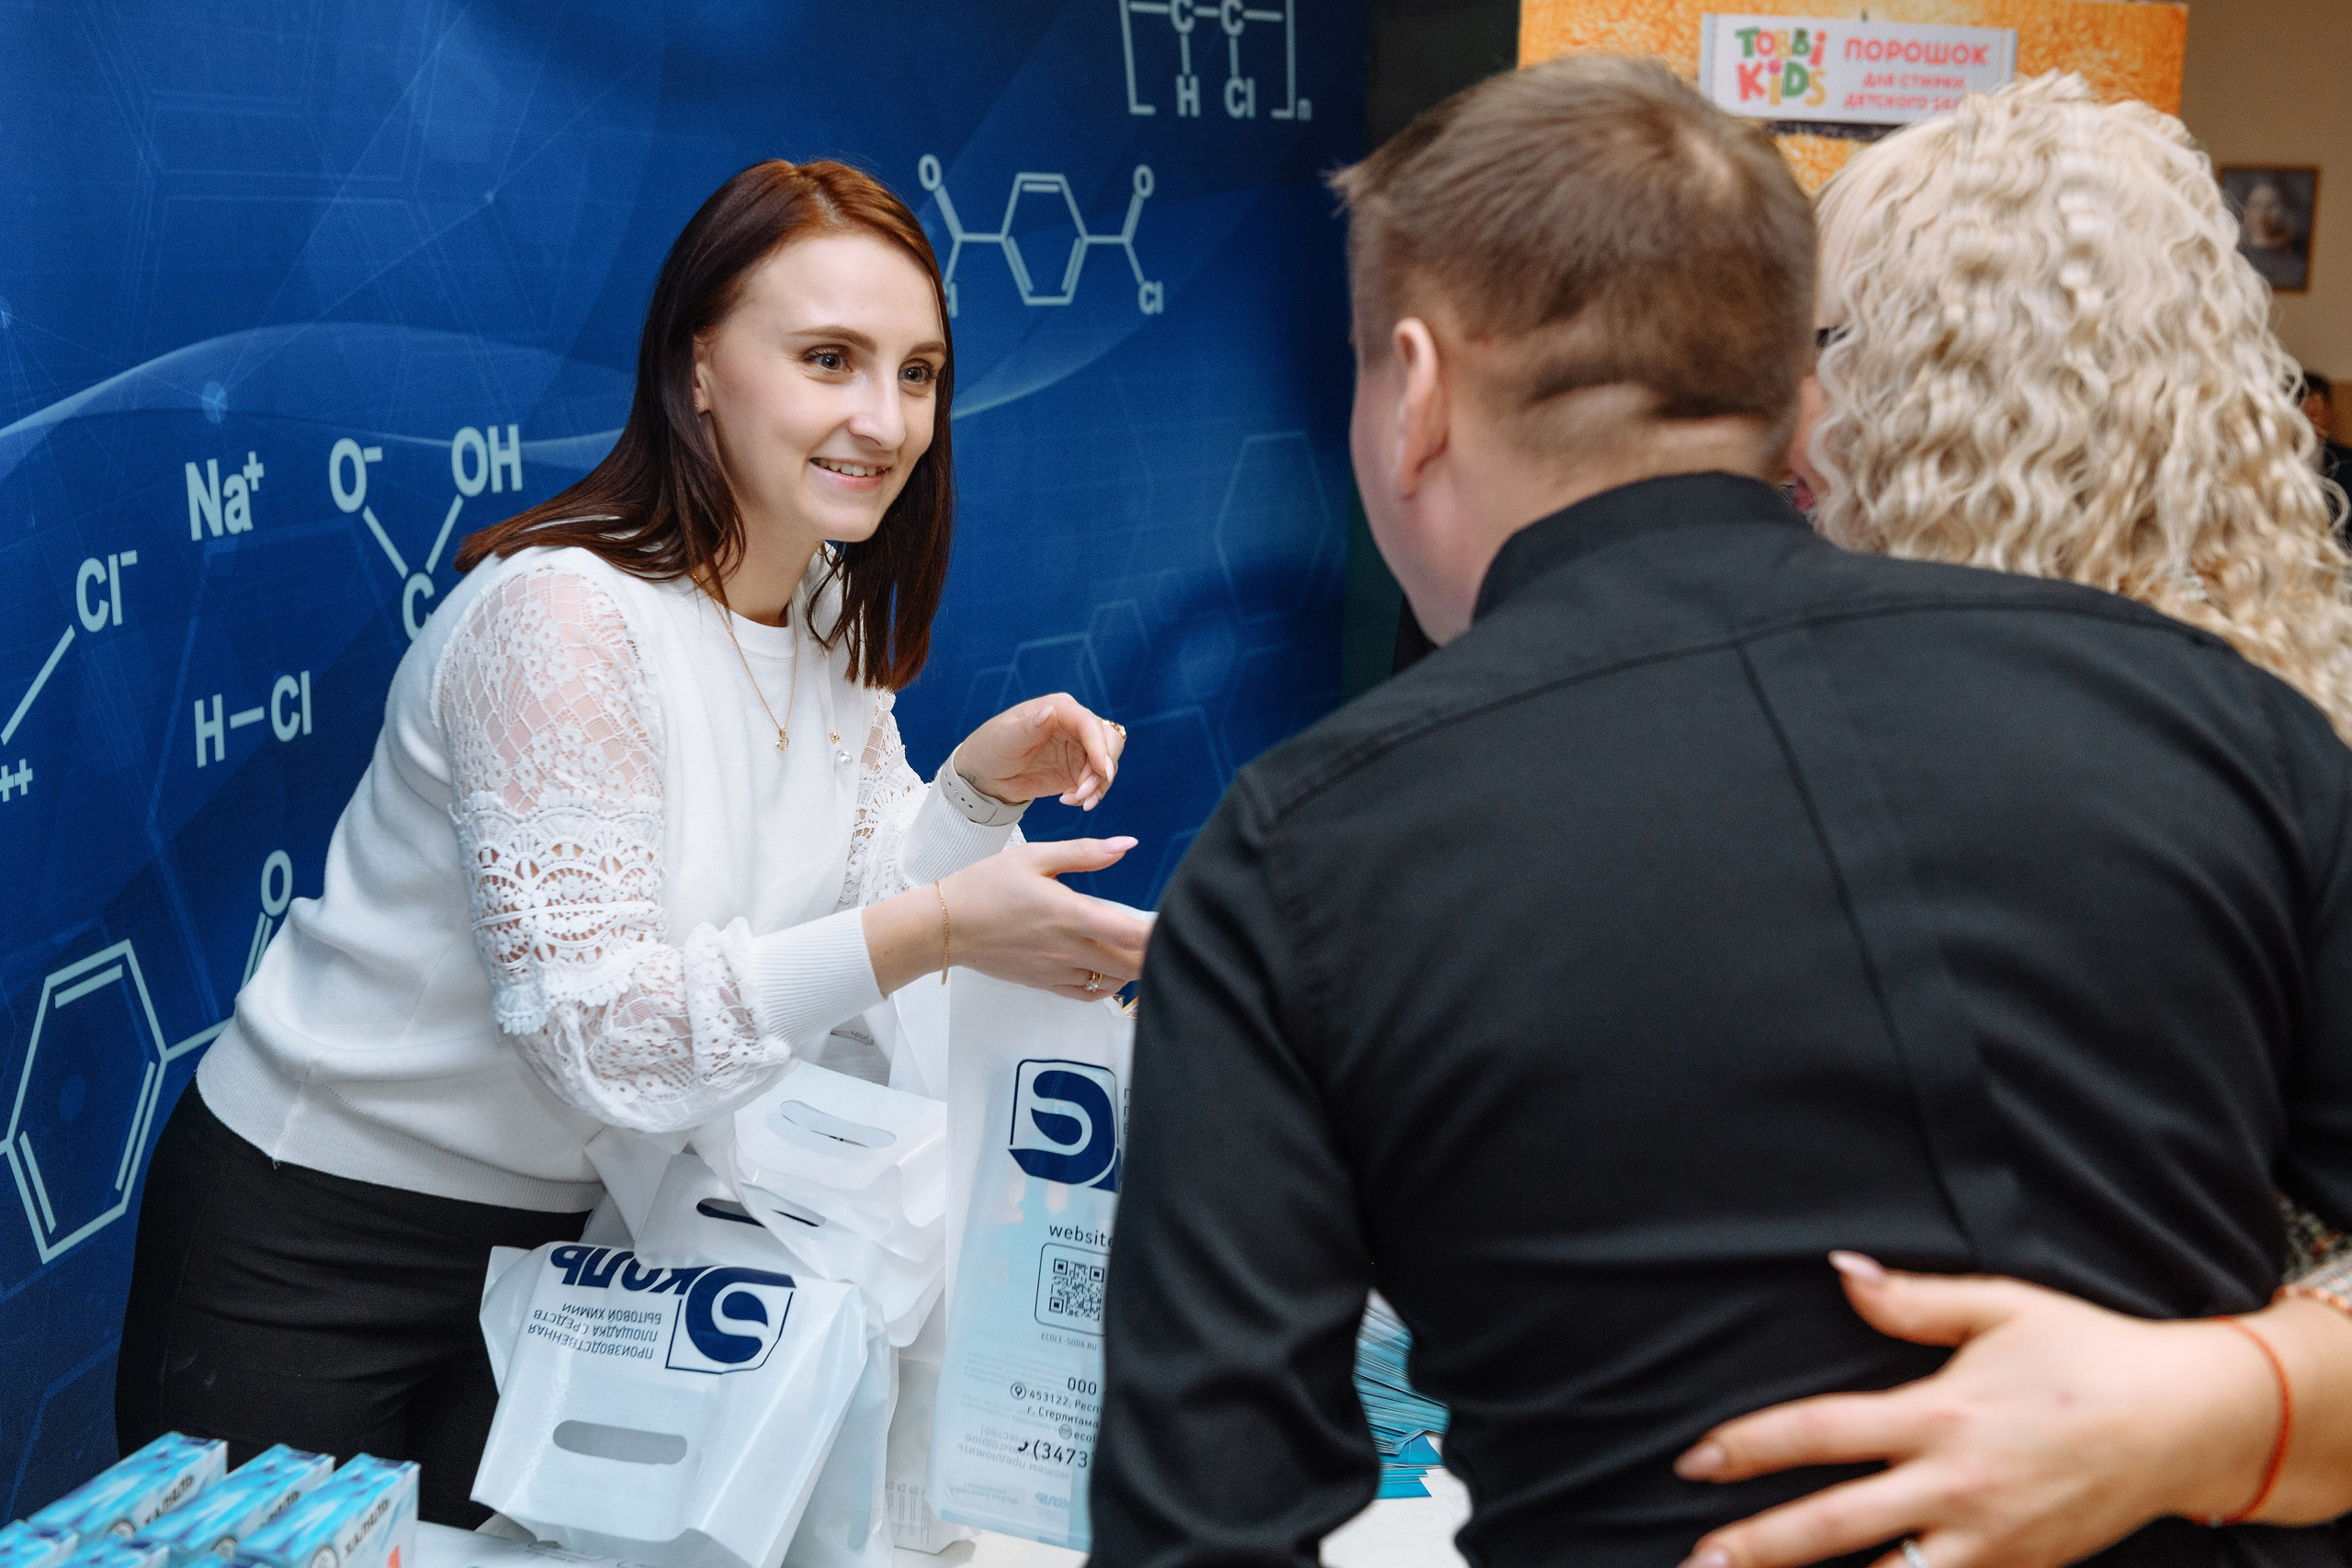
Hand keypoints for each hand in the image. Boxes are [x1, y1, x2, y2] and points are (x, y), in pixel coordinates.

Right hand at [940, 838, 1151, 999]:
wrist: (946, 926)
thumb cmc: (986, 886)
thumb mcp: (1034, 856)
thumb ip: (1085, 853)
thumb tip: (1126, 845)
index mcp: (1069, 914)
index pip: (1131, 935)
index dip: (1159, 933)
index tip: (1173, 922)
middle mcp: (1068, 949)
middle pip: (1131, 965)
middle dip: (1152, 953)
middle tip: (1161, 934)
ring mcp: (1057, 971)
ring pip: (1113, 981)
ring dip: (1130, 967)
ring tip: (1134, 947)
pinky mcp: (1045, 984)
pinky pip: (1089, 994)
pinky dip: (1106, 985)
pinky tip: (1107, 966)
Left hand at [954, 693, 1127, 810]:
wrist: (986, 775)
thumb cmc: (991, 747)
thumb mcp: (1005, 738)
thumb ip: (1030, 727)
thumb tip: (1051, 712)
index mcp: (1059, 708)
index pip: (1088, 723)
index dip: (1099, 746)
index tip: (1102, 771)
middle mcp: (1074, 725)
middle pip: (1109, 741)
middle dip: (1102, 769)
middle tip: (1082, 793)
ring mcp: (1079, 748)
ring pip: (1107, 763)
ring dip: (1098, 785)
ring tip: (1072, 800)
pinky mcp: (1078, 769)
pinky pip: (1098, 781)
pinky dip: (1091, 794)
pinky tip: (1069, 801)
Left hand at [1671, 1254, 2281, 1567]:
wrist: (2187, 1422)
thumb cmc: (2085, 1351)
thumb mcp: (1999, 1307)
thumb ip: (1910, 1300)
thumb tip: (1839, 1271)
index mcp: (1940, 1414)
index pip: (1822, 1433)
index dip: (1751, 1447)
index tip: (1694, 1462)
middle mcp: (1958, 1487)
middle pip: (1836, 1526)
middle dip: (1759, 1548)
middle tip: (1695, 1562)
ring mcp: (1992, 1541)